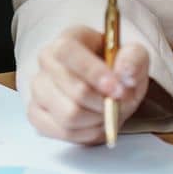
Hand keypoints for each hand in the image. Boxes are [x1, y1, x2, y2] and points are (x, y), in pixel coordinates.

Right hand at [26, 25, 149, 143]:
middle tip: (122, 103)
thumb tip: (124, 72)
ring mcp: (39, 89)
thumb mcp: (135, 55)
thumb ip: (134, 59)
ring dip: (97, 120)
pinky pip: (63, 132)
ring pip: (68, 116)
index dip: (93, 72)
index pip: (68, 52)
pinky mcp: (37, 114)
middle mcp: (46, 62)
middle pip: (72, 90)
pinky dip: (87, 133)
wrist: (108, 87)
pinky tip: (97, 123)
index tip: (118, 89)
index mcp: (68, 39)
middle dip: (104, 103)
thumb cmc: (117, 68)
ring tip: (110, 112)